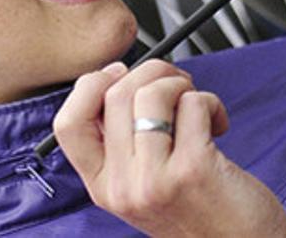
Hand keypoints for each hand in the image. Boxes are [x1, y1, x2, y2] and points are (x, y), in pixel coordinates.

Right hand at [53, 59, 285, 237]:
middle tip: (176, 86)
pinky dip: (211, 102)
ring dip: (181, 85)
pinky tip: (218, 125)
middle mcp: (122, 186)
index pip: (68, 124)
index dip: (91, 85)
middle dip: (152, 73)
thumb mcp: (141, 186)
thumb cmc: (198, 211)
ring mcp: (154, 180)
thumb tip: (118, 81)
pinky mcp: (193, 169)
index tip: (120, 75)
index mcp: (102, 186)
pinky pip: (193, 104)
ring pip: (151, 94)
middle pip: (114, 95)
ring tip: (196, 105)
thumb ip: (122, 145)